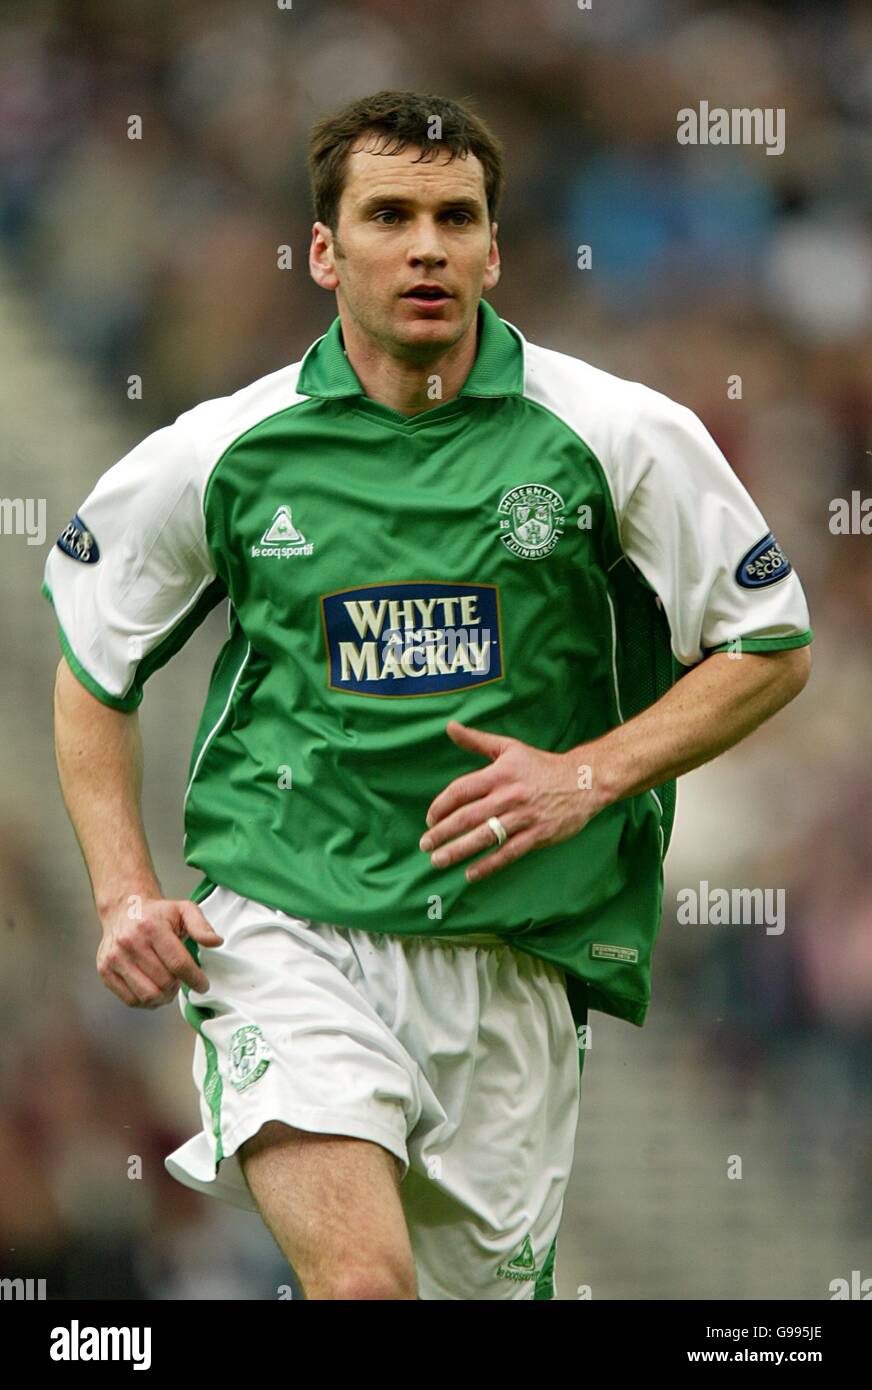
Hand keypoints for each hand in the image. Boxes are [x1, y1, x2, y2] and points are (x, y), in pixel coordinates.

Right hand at [96, 896, 223, 1007]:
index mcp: (151, 927)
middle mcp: (129, 942)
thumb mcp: (184, 910)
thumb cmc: (158, 914)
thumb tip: (216, 942)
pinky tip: (154, 988)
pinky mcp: (104, 970)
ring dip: (164, 996)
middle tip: (182, 979)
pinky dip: (147, 1001)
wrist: (124, 909)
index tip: (203, 985)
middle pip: (164, 982)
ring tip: (169, 985)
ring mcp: (114, 958)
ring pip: (147, 995)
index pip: (178, 963)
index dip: (195, 979)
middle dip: (179, 986)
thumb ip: (202, 926)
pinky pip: (130, 1000)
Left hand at [419, 721, 602, 881]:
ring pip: (485, 836)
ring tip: (438, 860)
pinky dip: (488, 865)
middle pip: (468, 816)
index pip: (461, 791)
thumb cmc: (541, 765)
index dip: (441, 806)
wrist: (584, 780)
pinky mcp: (538, 835)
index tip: (430, 819)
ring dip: (458, 850)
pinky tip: (470, 874)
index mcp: (499, 774)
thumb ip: (476, 741)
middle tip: (425, 844)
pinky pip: (508, 853)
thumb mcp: (509, 748)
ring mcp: (524, 817)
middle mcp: (509, 795)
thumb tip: (449, 726)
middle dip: (442, 833)